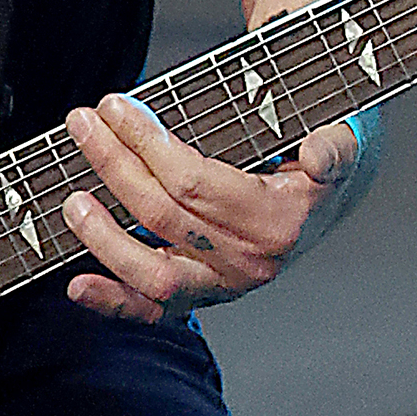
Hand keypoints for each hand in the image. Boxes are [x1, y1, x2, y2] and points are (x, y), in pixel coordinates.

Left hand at [59, 92, 363, 324]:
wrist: (329, 193)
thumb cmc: (324, 151)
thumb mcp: (343, 135)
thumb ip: (334, 145)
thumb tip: (318, 155)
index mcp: (282, 220)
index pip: (195, 182)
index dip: (148, 144)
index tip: (116, 106)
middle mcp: (254, 261)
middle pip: (165, 216)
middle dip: (116, 166)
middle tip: (84, 124)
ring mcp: (228, 285)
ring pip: (156, 275)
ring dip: (105, 238)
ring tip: (73, 200)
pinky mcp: (207, 295)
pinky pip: (157, 309)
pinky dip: (114, 302)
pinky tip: (78, 286)